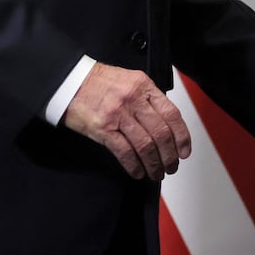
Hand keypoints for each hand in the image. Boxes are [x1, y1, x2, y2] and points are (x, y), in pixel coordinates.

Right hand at [61, 62, 190, 180]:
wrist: (69, 81)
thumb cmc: (99, 82)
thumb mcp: (130, 80)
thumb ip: (148, 98)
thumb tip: (165, 122)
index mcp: (144, 86)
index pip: (172, 114)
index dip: (182, 136)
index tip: (184, 151)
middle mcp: (133, 100)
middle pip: (161, 133)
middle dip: (169, 155)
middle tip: (171, 166)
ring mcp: (118, 115)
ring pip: (145, 145)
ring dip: (154, 164)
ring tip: (156, 173)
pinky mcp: (103, 129)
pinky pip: (125, 152)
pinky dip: (134, 166)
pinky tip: (138, 172)